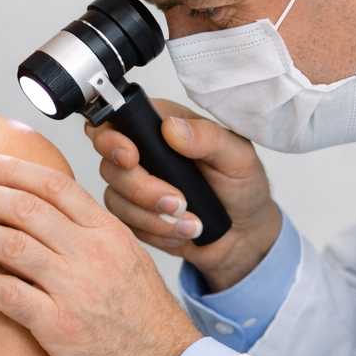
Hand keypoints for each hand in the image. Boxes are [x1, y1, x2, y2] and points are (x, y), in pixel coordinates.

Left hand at [0, 155, 201, 355]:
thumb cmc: (144, 318)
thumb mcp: (127, 260)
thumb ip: (89, 234)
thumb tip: (48, 212)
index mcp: (107, 232)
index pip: (54, 185)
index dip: (11, 170)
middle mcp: (91, 253)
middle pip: (24, 208)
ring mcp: (74, 288)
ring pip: (9, 245)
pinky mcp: (59, 326)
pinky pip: (6, 295)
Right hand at [88, 99, 281, 291]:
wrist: (244, 234)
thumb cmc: (243, 187)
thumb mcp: (238, 157)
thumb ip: (208, 138)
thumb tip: (172, 128)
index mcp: (163, 127)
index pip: (118, 121)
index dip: (111, 138)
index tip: (131, 158)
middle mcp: (144, 153)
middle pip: (110, 165)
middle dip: (142, 189)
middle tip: (179, 202)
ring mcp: (135, 186)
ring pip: (116, 199)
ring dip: (154, 217)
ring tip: (191, 224)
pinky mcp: (136, 215)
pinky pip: (127, 224)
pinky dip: (157, 232)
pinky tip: (182, 232)